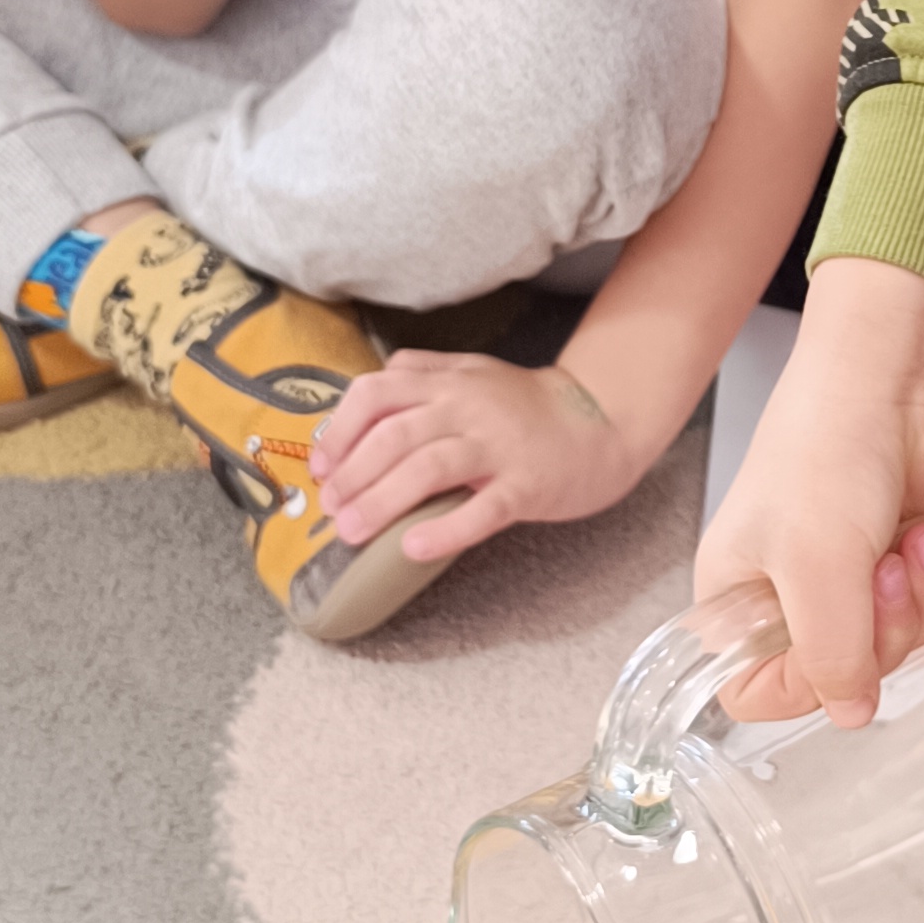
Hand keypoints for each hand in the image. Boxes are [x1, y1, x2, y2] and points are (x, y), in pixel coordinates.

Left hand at [312, 352, 642, 564]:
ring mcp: (499, 445)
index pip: (376, 392)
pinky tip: (413, 548)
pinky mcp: (528, 484)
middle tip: (332, 509)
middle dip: (352, 475)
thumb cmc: (525, 407)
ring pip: (428, 467)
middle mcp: (468, 406)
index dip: (340, 430)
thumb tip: (357, 400)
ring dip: (381, 501)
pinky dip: (445, 529)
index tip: (322, 467)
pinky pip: (483, 508)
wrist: (601, 420)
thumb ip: (418, 376)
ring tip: (353, 532)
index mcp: (447, 381)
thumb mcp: (470, 374)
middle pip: (394, 435)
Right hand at [694, 256, 923, 726]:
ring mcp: (854, 572)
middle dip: (889, 624)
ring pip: (905, 639)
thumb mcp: (815, 565)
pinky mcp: (908, 550)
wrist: (895, 373)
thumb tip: (851, 715)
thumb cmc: (829, 453)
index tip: (843, 649)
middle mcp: (791, 591)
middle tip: (892, 567)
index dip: (805, 686)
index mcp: (738, 598)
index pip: (756, 690)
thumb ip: (830, 655)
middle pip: (848, 669)